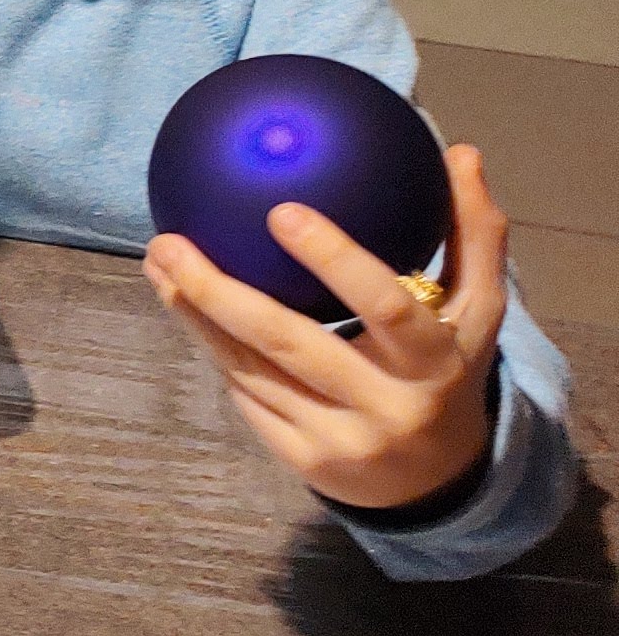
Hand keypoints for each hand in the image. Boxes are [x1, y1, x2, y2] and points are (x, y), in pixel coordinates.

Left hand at [145, 142, 511, 513]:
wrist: (441, 484)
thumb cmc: (450, 369)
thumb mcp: (477, 311)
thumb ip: (472, 235)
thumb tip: (460, 151)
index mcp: (433, 363)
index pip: (385, 307)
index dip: (334, 260)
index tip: (280, 210)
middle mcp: (387, 407)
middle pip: (288, 343)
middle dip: (217, 291)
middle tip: (168, 241)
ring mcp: (340, 440)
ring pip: (248, 369)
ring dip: (193, 314)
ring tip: (158, 260)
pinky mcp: (303, 463)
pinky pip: (246, 396)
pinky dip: (214, 349)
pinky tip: (182, 305)